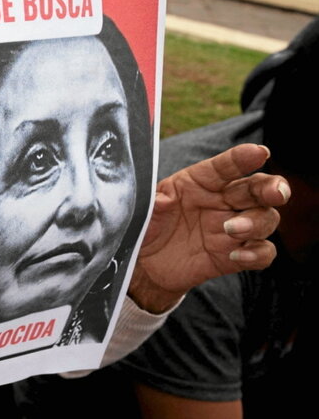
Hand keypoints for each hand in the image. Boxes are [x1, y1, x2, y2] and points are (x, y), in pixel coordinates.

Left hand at [129, 144, 289, 312]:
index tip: (258, 153)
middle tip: (275, 193)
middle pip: (258, 188)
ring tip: (232, 230)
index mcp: (200, 182)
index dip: (241, 158)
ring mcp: (232, 229)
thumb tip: (162, 201)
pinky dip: (258, 253)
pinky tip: (239, 255)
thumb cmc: (149, 227)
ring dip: (257, 223)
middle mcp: (222, 201)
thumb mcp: (144, 212)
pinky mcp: (234, 256)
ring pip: (265, 218)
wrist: (146, 266)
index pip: (225, 166)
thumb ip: (154, 204)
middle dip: (272, 187)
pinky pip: (262, 252)